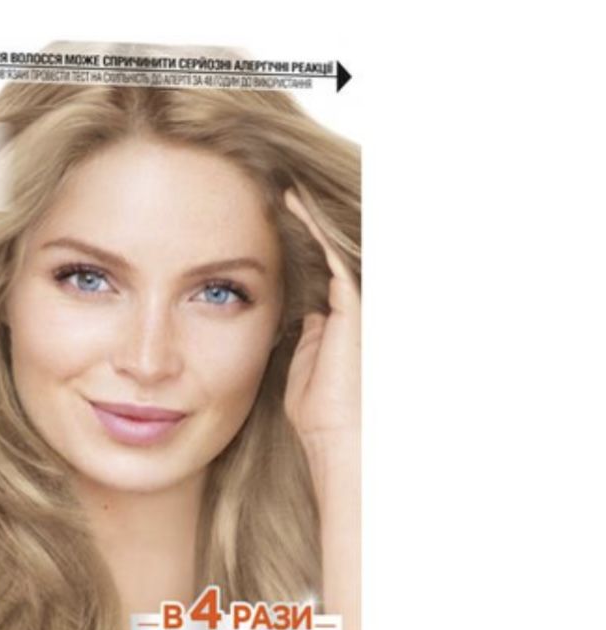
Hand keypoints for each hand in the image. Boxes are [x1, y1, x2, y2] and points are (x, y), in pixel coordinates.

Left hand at [282, 189, 359, 452]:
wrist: (333, 433)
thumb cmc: (318, 413)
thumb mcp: (304, 367)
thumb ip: (307, 339)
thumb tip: (309, 316)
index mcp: (339, 324)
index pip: (322, 276)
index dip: (304, 250)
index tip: (278, 228)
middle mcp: (351, 310)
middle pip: (331, 257)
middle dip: (311, 227)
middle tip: (284, 197)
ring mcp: (353, 305)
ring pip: (333, 249)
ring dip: (311, 221)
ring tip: (288, 193)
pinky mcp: (351, 305)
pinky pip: (331, 254)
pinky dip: (313, 228)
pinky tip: (294, 206)